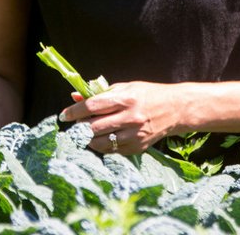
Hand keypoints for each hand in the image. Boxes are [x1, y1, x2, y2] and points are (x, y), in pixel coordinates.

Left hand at [58, 82, 179, 154]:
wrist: (175, 109)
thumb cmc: (147, 94)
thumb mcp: (124, 87)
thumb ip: (100, 94)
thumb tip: (75, 98)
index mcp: (125, 99)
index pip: (92, 106)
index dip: (74, 112)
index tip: (63, 115)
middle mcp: (130, 118)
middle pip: (94, 127)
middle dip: (78, 127)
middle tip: (73, 126)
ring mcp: (134, 135)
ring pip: (101, 143)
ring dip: (87, 139)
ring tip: (83, 134)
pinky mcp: (138, 148)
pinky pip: (112, 151)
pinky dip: (102, 146)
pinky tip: (99, 139)